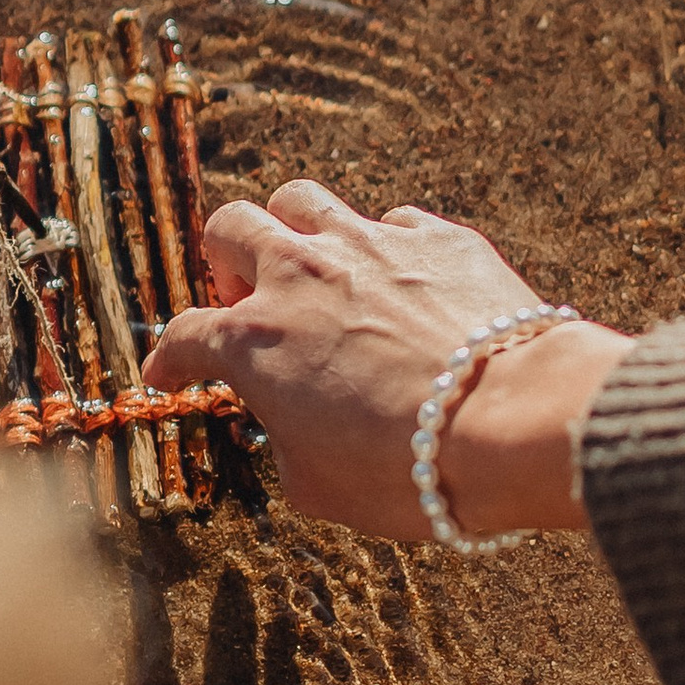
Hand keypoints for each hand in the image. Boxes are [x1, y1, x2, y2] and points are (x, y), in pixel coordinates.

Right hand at [142, 182, 631, 541]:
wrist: (512, 422)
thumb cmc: (407, 469)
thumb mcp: (318, 486)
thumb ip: (287, 441)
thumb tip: (292, 425)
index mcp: (254, 341)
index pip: (185, 335)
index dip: (173, 358)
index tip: (173, 371)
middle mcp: (300, 274)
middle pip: (231, 228)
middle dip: (228, 263)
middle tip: (251, 302)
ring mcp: (369, 244)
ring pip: (302, 199)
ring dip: (296, 230)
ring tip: (317, 270)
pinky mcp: (438, 237)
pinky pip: (394, 222)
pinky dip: (386, 248)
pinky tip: (404, 284)